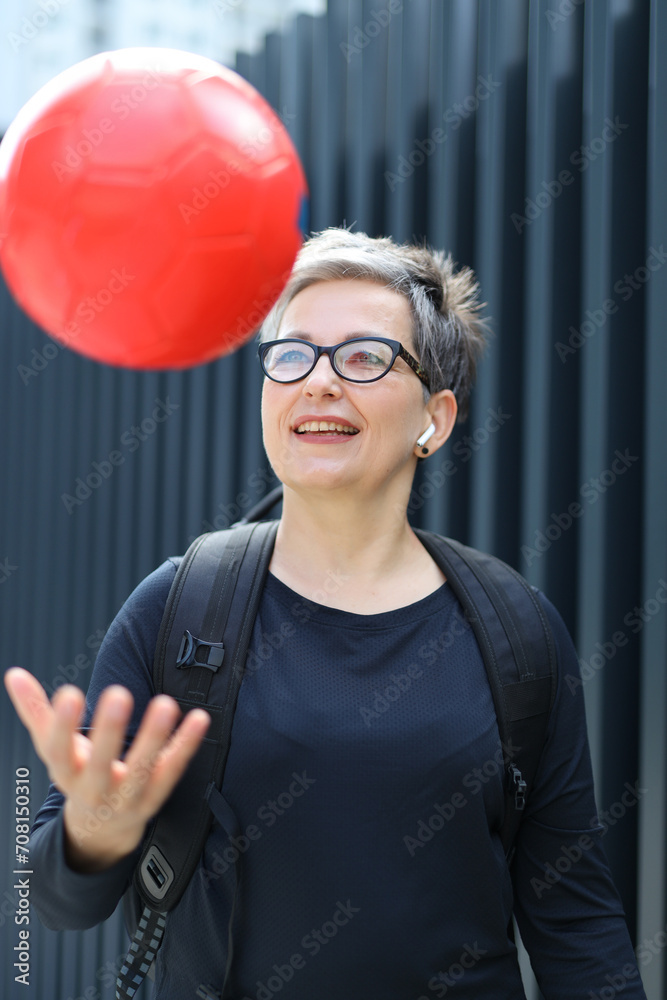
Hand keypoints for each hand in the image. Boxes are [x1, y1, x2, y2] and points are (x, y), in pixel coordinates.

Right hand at [4, 667, 209, 871]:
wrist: (103, 828)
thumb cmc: (79, 774)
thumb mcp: (55, 749)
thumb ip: (36, 711)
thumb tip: (14, 675)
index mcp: (66, 774)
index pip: (58, 751)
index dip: (62, 725)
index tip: (69, 693)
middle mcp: (95, 791)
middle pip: (101, 766)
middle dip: (109, 732)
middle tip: (118, 694)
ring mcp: (128, 797)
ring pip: (142, 770)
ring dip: (154, 737)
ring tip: (165, 703)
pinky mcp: (157, 795)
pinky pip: (173, 770)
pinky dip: (186, 745)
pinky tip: (199, 718)